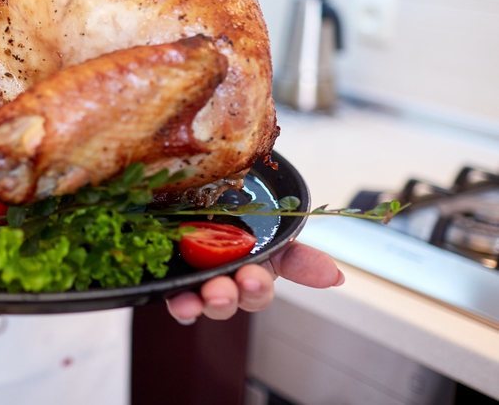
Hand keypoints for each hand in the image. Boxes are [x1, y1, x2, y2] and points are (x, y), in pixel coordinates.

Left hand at [165, 241, 341, 323]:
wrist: (206, 206)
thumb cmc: (244, 227)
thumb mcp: (275, 238)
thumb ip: (300, 258)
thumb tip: (335, 277)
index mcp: (254, 275)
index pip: (258, 291)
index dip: (257, 289)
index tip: (252, 279)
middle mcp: (226, 283)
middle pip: (230, 299)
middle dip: (229, 296)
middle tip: (223, 286)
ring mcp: (198, 284)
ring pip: (201, 301)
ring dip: (201, 303)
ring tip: (196, 299)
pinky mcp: (174, 282)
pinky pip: (174, 297)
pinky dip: (178, 302)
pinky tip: (176, 299)